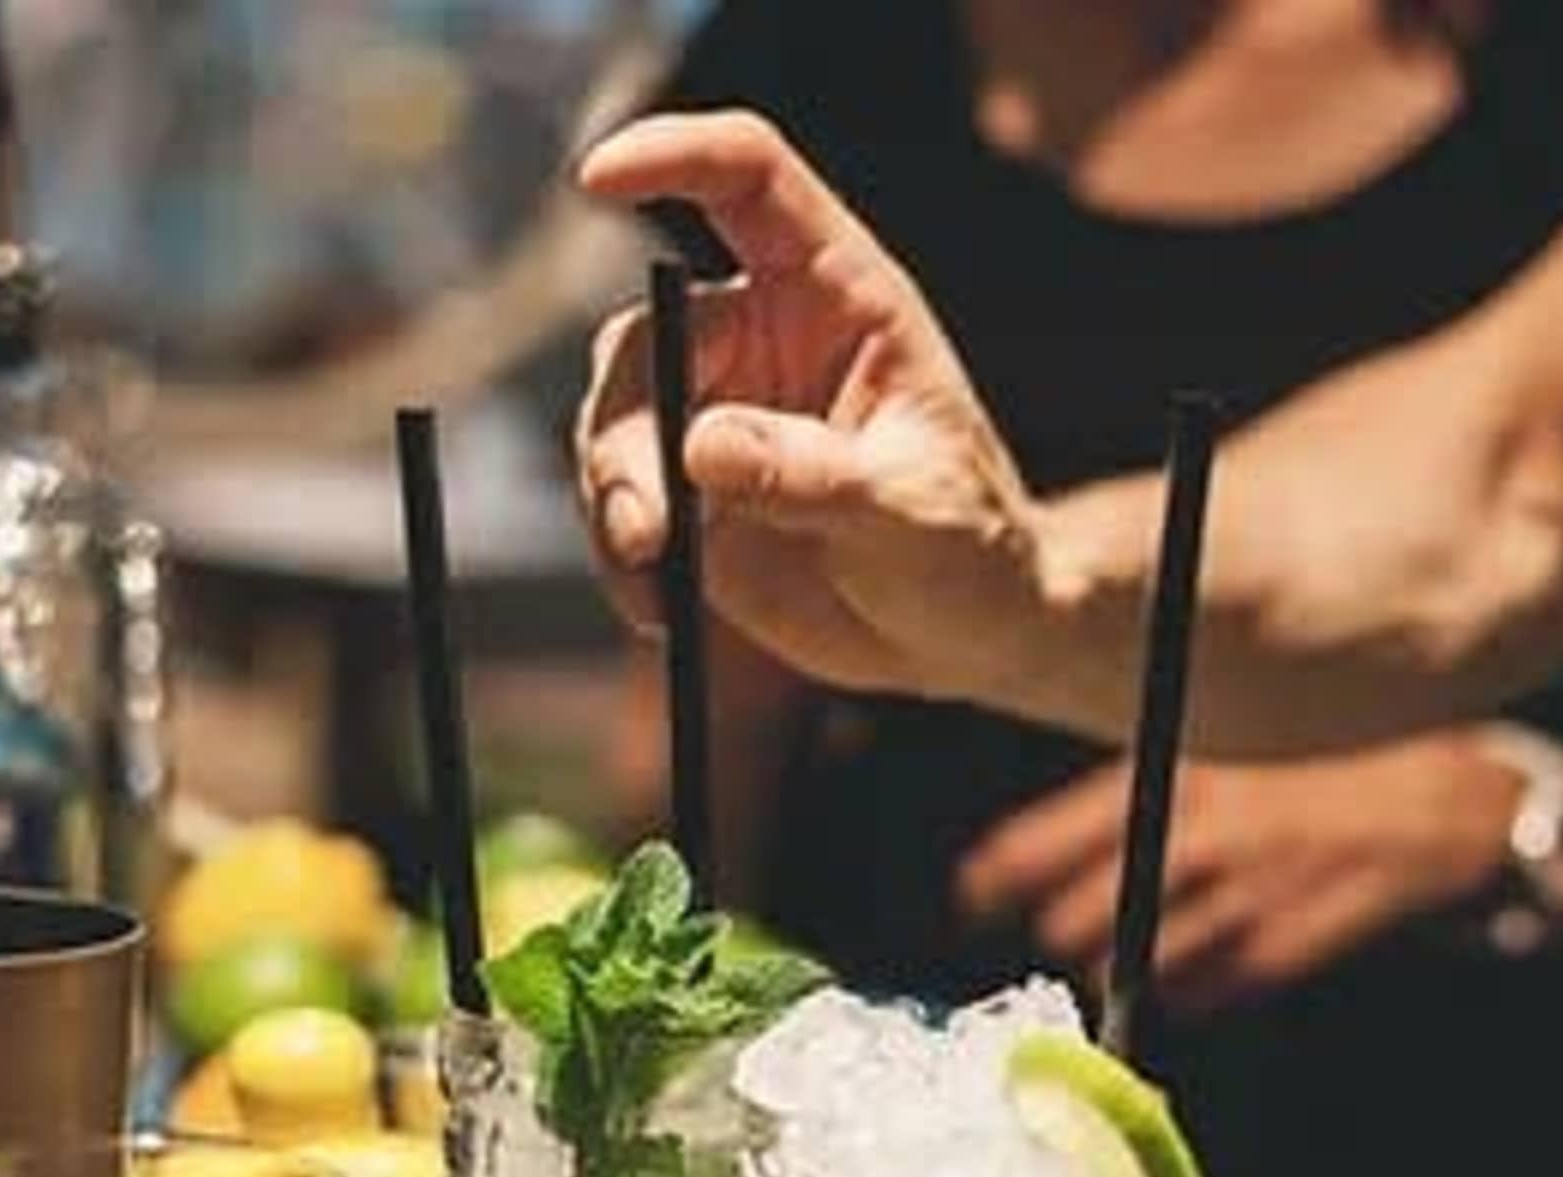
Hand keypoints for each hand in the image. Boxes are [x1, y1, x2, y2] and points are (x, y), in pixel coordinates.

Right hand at [573, 113, 1054, 706]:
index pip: (748, 181)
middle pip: (650, 335)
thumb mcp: (910, 515)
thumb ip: (812, 478)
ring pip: (613, 420)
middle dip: (628, 435)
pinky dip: (619, 557)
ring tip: (656, 580)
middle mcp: (763, 335)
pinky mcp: (687, 491)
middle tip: (645, 531)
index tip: (595, 180)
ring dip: (614, 500)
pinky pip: (616, 502)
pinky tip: (658, 610)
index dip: (672, 156)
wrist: (960, 635)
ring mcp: (716, 411)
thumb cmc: (967, 551)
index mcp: (837, 293)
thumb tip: (702, 446)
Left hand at [955, 735, 1527, 1019]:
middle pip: (1077, 918)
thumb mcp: (1232, 752)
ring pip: (1136, 966)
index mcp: (1178, 775)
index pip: (1046, 837)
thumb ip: (1147, 796)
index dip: (994, 879)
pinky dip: (1190, 993)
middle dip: (1062, 937)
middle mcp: (1203, 835)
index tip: (969, 900)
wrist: (1451, 804)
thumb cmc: (1329, 771)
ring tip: (1118, 969)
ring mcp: (1247, 896)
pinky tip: (1192, 981)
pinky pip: (1207, 991)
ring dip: (1121, 976)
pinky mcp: (1289, 946)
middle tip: (1058, 940)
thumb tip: (1050, 851)